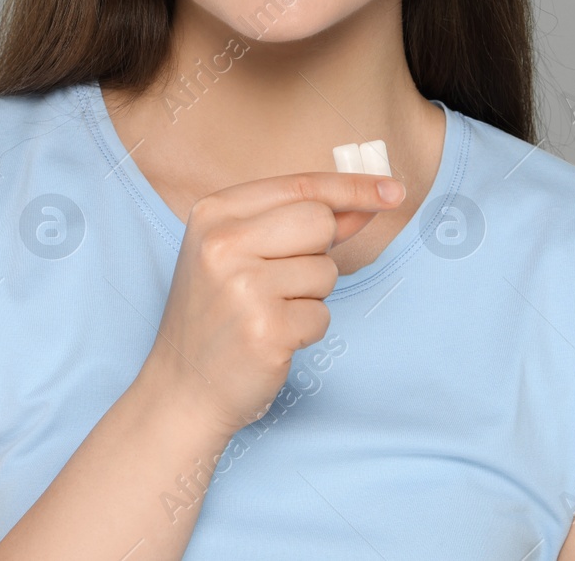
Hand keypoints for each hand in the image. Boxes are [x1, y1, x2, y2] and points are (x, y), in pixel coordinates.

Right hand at [141, 171, 405, 438]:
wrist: (181, 387)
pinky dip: (306, 330)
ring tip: (267, 312)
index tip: (393, 191)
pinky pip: (322, 316)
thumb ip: (298, 224)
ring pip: (326, 272)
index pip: (300, 186)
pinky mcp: (266, 330)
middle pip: (319, 222)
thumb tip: (363, 202)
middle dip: (319, 252)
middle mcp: (222, 243)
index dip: (353, 188)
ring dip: (310, 297)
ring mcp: (243, 287)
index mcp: (213, 213)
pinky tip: (271, 339)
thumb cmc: (216, 315)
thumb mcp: (239, 253)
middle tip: (281, 281)